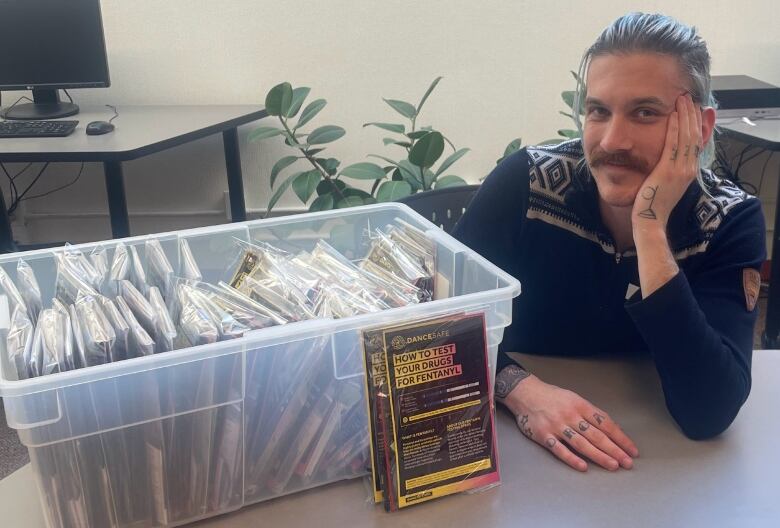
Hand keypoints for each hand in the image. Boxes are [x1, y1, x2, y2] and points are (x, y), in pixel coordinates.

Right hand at [501, 374, 638, 471]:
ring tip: (612, 466)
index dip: (620, 438)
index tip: (631, 450)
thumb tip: (611, 429)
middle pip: (596, 435)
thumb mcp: (574, 398)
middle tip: (627, 463)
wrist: (525, 393)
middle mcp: (570, 415)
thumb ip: (591, 413)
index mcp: (580, 405)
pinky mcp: (544, 436)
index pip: (605, 424)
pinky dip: (571, 458)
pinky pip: (559, 449)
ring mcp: (557, 426)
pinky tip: (583, 466)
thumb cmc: (552, 397)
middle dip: (614, 450)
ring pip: (581, 444)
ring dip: (598, 456)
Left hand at [632, 93, 701, 230]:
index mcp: (688, 171)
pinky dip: (674, 128)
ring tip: (682, 99)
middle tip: (688, 96)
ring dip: (684, 115)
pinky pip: (673, 144)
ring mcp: (680, 170)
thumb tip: (663, 158)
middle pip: (695, 134)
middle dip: (692, 114)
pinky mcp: (669, 171)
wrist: (649, 221)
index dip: (694, 123)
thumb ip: (667, 168)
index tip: (691, 108)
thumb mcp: (664, 183)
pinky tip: (672, 115)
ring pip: (687, 136)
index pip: (695, 141)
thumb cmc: (651, 204)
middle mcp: (689, 168)